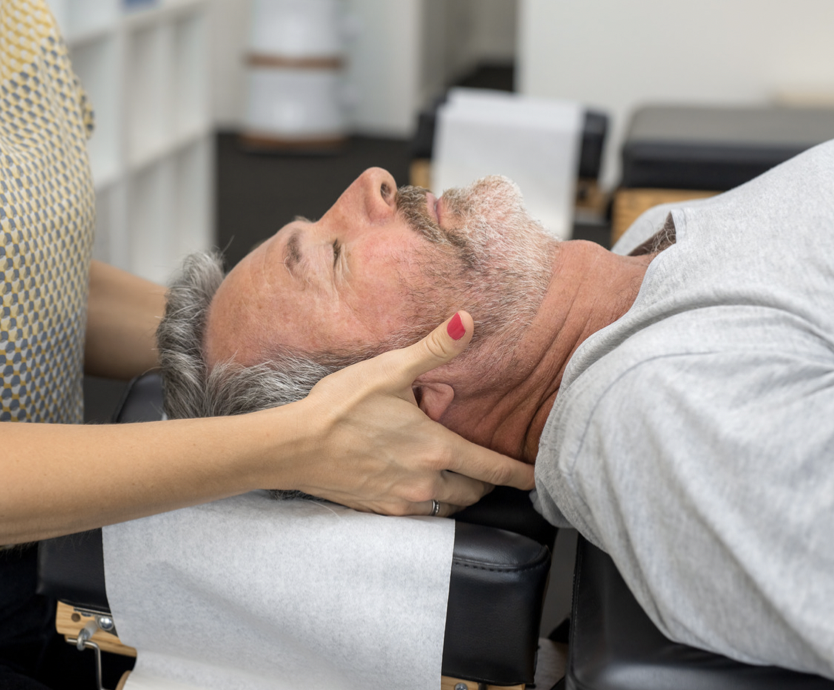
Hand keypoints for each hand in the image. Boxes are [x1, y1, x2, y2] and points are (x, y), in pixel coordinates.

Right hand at [291, 311, 535, 515]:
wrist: (295, 446)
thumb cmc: (340, 406)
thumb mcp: (390, 369)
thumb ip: (434, 348)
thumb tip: (468, 319)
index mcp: (436, 448)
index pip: (493, 468)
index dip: (519, 475)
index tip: (537, 479)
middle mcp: (426, 480)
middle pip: (474, 492)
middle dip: (488, 484)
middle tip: (493, 473)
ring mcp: (402, 500)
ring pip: (448, 506)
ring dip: (460, 495)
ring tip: (461, 480)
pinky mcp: (380, 510)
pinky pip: (419, 513)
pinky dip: (430, 502)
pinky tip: (420, 486)